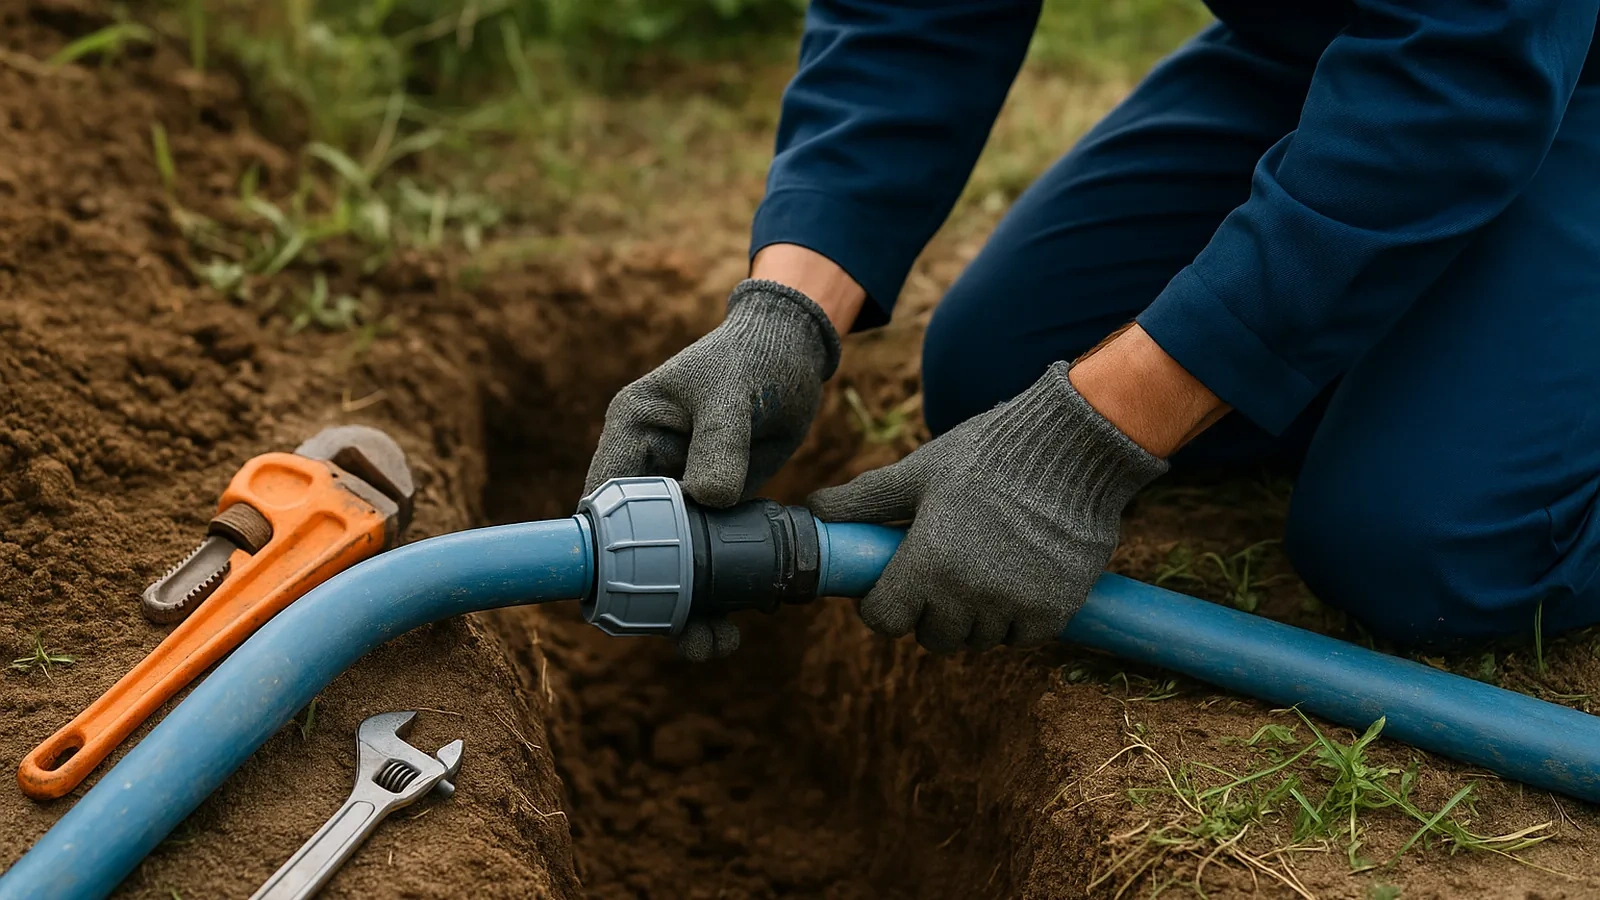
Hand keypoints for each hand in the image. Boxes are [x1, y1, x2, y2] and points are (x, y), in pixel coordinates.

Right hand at [585, 278, 839, 660]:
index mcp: (632, 432)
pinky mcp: (713, 508)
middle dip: (656, 597)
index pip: (604, 501)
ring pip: (672, 561)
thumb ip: (720, 444)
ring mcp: (680, 492)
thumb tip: (709, 499)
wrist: (794, 354)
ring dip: (691, 604)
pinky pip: (708, 557)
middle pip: (634, 545)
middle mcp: (647, 466)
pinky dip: (722, 587)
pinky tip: (743, 616)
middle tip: (690, 636)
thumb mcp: (733, 393)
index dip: (607, 552)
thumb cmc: (755, 358)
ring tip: (718, 644)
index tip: (625, 600)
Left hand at [807, 362, 1166, 653]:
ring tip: (982, 569)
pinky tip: (1017, 578)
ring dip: (974, 617)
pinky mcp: (1055, 610)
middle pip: (932, 637)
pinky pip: (1021, 636)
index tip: (890, 585)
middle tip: (941, 573)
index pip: (885, 620)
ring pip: (978, 640)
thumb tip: (814, 510)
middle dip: (929, 612)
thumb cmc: (987, 454)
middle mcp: (968, 596)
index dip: (881, 605)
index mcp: (927, 564)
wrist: (1071, 447)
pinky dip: (1016, 618)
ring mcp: (1013, 606)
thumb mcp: (919, 473)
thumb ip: (865, 501)